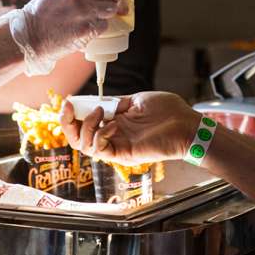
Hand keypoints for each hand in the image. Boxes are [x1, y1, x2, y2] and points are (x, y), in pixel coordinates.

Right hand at [17, 0, 126, 61]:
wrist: (31, 35)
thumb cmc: (43, 11)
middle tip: (109, 2)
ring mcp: (85, 10)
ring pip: (113, 7)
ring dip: (108, 12)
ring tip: (95, 15)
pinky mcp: (88, 29)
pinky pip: (105, 25)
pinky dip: (99, 27)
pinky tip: (87, 27)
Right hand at [59, 91, 200, 165]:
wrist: (187, 124)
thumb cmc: (169, 112)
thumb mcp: (137, 100)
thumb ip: (116, 102)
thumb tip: (97, 101)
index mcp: (113, 122)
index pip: (83, 123)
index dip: (72, 113)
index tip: (69, 100)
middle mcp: (112, 136)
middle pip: (77, 138)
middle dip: (67, 123)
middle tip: (69, 108)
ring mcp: (117, 146)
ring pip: (84, 145)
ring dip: (86, 126)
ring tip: (99, 112)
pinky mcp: (124, 154)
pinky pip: (100, 150)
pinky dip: (100, 135)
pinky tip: (112, 125)